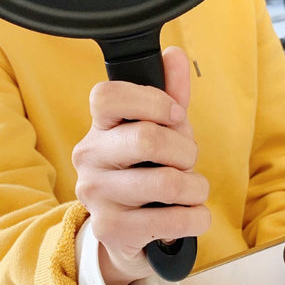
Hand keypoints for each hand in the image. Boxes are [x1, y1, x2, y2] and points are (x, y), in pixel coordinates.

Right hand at [72, 46, 210, 284]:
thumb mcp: (160, 129)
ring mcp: (96, 195)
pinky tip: (192, 214)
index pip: (107, 95)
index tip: (175, 116)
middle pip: (147, 139)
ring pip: (166, 182)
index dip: (151, 101)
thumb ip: (170, 93)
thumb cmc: (146, 168)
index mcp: (99, 126)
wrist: (128, 230)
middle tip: (188, 160)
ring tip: (193, 190)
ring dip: (196, 187)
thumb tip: (174, 54)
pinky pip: (170, 220)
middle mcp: (89, 157)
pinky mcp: (111, 229)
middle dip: (185, 150)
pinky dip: (195, 217)